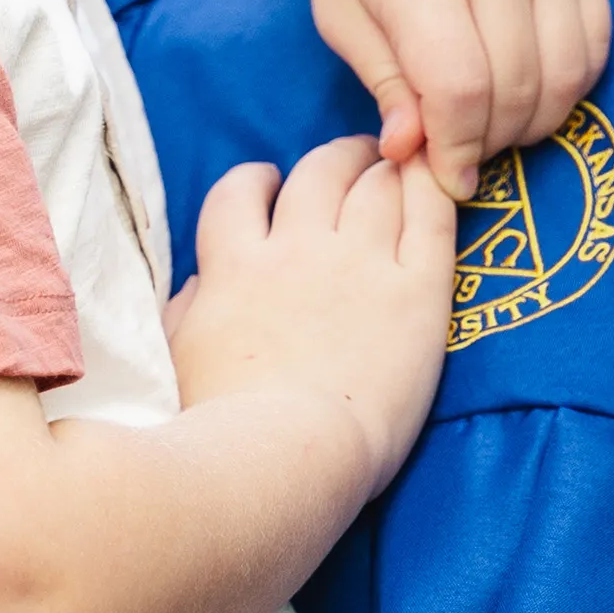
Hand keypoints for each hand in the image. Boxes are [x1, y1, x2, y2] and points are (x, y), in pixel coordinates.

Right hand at [165, 136, 452, 497]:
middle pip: (319, 173)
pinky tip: (433, 180)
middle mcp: (297, 248)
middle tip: (354, 158)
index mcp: (235, 265)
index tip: (270, 184)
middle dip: (337, 158)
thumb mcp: (180, 357)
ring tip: (397, 164)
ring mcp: (360, 264)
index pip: (238, 192)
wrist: (287, 454)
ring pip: (375, 184)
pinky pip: (431, 218)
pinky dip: (431, 189)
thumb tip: (200, 285)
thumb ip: (189, 309)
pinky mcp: (416, 291)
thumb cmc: (221, 423)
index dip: (256, 180)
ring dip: (384, 166)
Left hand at [296, 0, 608, 200]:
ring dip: (535, 120)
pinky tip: (530, 89)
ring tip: (494, 124)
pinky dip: (570, 83)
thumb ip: (385, 85)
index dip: (456, 150)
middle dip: (491, 140)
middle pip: (518, 89)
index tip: (445, 177)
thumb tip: (414, 155)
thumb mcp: (342, 14)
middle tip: (465, 151)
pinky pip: (596, 42)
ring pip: (567, 74)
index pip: (460, 90)